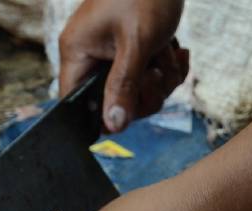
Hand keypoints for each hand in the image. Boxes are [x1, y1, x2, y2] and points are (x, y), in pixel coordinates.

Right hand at [58, 0, 189, 132]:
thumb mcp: (136, 44)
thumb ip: (124, 86)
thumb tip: (113, 126)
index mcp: (79, 51)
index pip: (75, 101)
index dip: (101, 115)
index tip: (129, 112)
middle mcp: (92, 55)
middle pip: (115, 104)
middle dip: (146, 94)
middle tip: (157, 73)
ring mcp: (115, 55)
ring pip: (141, 94)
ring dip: (164, 80)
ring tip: (169, 53)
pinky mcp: (136, 53)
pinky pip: (154, 79)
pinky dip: (170, 69)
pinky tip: (177, 51)